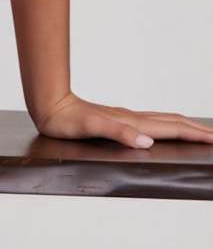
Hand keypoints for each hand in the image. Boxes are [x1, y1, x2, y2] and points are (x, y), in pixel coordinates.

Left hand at [32, 91, 212, 149]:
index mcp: (132, 122)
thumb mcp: (91, 128)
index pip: (171, 129)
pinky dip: (167, 126)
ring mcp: (126, 117)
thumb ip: (119, 133)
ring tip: (198, 131)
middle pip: (173, 122)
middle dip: (197, 130)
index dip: (194, 135)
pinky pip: (151, 122)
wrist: (50, 106)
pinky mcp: (118, 119)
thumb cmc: (67, 120)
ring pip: (164, 120)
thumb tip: (146, 143)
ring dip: (185, 126)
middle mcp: (133, 118)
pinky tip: (162, 130)